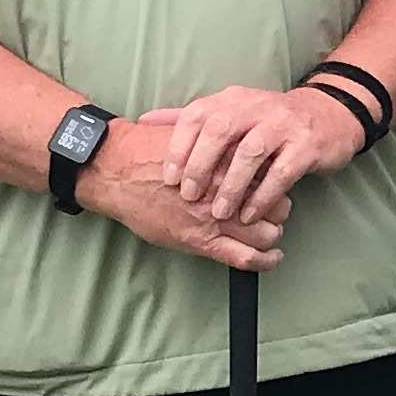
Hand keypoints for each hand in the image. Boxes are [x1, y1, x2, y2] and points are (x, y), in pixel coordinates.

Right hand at [80, 119, 287, 271]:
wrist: (118, 171)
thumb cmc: (148, 150)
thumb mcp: (189, 133)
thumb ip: (218, 143)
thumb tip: (237, 140)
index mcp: (227, 159)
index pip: (272, 175)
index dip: (276, 182)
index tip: (272, 185)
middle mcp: (227, 188)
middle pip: (277, 205)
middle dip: (277, 210)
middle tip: (270, 210)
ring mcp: (215, 218)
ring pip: (267, 233)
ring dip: (270, 235)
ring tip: (266, 232)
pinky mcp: (201, 241)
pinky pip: (246, 258)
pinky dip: (265, 261)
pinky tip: (272, 258)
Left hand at [139, 84, 364, 225]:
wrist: (328, 116)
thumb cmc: (269, 122)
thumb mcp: (231, 112)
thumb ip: (190, 119)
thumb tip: (144, 122)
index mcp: (232, 99)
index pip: (198, 115)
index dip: (180, 146)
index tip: (169, 177)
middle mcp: (255, 106)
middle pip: (221, 130)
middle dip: (201, 166)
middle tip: (190, 197)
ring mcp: (283, 124)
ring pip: (251, 153)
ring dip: (232, 186)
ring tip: (220, 214)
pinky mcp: (306, 145)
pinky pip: (282, 172)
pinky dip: (263, 196)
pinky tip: (250, 214)